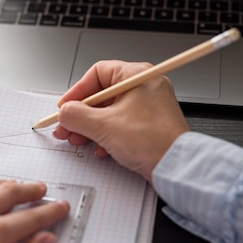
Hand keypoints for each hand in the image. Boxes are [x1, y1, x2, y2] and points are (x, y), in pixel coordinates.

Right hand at [53, 60, 188, 182]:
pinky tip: (100, 149)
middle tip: (66, 127)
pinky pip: (121, 124)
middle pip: (101, 94)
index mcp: (136, 76)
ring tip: (79, 140)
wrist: (178, 168)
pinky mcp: (149, 125)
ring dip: (90, 127)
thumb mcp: (104, 126)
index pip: (97, 74)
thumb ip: (76, 116)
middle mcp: (144, 87)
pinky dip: (107, 135)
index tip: (64, 107)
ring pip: (110, 111)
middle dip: (81, 114)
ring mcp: (148, 106)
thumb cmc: (153, 141)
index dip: (77, 91)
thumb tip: (64, 112)